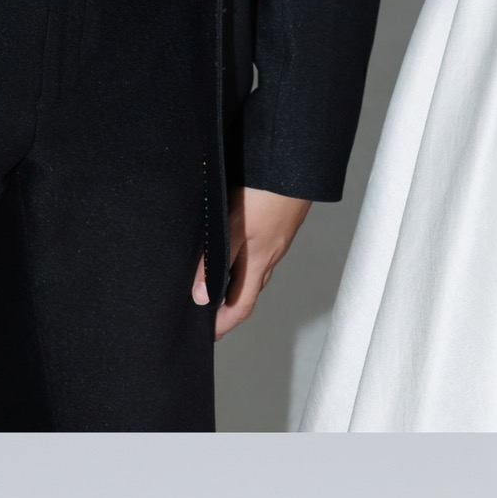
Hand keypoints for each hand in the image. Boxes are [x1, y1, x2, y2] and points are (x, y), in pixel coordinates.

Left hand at [194, 186, 310, 331]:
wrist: (295, 160)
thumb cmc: (268, 192)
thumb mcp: (233, 227)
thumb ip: (216, 261)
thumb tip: (201, 297)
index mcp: (258, 262)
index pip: (239, 307)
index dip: (222, 325)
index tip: (207, 337)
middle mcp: (268, 254)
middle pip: (246, 291)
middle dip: (225, 306)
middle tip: (204, 313)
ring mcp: (273, 238)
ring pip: (250, 269)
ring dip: (232, 281)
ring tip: (210, 282)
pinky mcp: (273, 221)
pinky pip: (254, 249)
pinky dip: (238, 257)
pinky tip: (228, 245)